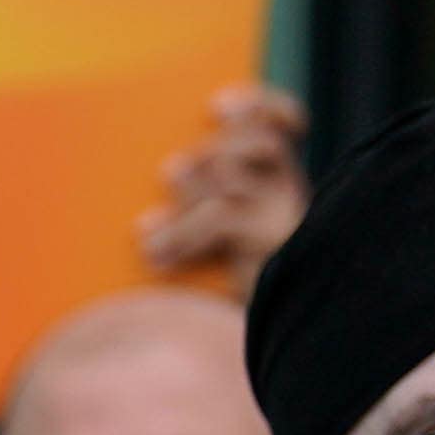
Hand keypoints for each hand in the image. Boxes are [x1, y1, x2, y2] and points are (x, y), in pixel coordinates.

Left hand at [140, 81, 309, 292]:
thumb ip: (203, 203)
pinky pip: (220, 216)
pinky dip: (179, 233)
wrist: (279, 331)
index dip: (260, 107)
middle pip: (253, 141)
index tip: (220, 104)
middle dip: (210, 152)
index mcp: (276, 181)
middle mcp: (286, 189)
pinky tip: (154, 256)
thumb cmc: (232, 287)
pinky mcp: (270, 243)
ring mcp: (282, 213)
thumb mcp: (221, 240)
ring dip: (186, 192)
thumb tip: (169, 171)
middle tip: (171, 171)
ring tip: (148, 226)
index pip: (280, 125)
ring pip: (231, 175)